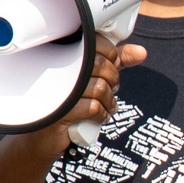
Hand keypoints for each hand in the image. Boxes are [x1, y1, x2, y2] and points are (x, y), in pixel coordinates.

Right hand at [20, 34, 147, 158]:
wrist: (42, 139)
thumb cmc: (68, 104)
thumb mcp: (94, 79)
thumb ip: (115, 63)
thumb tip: (141, 52)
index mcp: (64, 55)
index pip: (97, 43)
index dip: (112, 56)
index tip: (111, 66)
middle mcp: (57, 68)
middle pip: (101, 66)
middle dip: (112, 81)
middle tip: (107, 91)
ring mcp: (57, 90)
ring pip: (100, 88)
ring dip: (108, 102)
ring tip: (102, 107)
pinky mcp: (60, 111)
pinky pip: (94, 108)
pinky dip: (101, 116)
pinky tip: (95, 118)